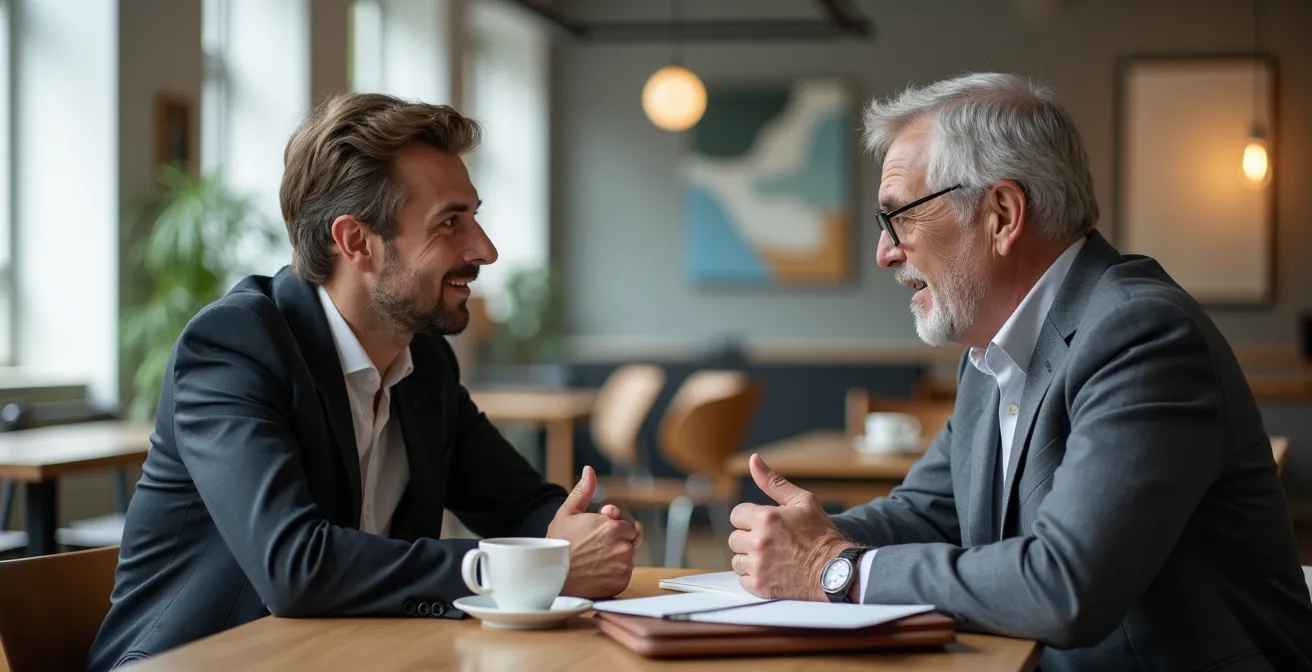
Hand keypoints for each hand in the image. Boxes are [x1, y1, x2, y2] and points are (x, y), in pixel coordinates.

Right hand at [547, 466, 638, 597]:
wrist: (551, 577)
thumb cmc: (558, 545)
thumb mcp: (567, 513)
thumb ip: (583, 491)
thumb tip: (589, 470)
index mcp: (613, 526)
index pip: (629, 525)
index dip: (616, 526)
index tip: (601, 531)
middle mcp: (623, 546)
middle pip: (631, 541)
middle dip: (618, 540)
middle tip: (597, 546)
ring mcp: (623, 566)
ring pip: (628, 558)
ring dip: (617, 557)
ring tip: (595, 559)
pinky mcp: (621, 582)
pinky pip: (624, 574)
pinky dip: (615, 573)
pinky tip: (597, 571)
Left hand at [728, 454, 850, 600]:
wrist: (837, 570)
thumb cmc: (822, 534)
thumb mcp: (802, 501)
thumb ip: (773, 482)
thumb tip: (753, 459)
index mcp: (766, 518)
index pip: (737, 515)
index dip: (751, 519)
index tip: (766, 524)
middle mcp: (758, 541)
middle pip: (734, 538)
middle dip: (750, 538)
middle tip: (772, 542)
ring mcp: (758, 566)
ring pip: (737, 560)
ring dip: (750, 558)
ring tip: (773, 557)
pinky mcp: (760, 586)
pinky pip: (743, 579)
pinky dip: (754, 577)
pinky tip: (773, 572)